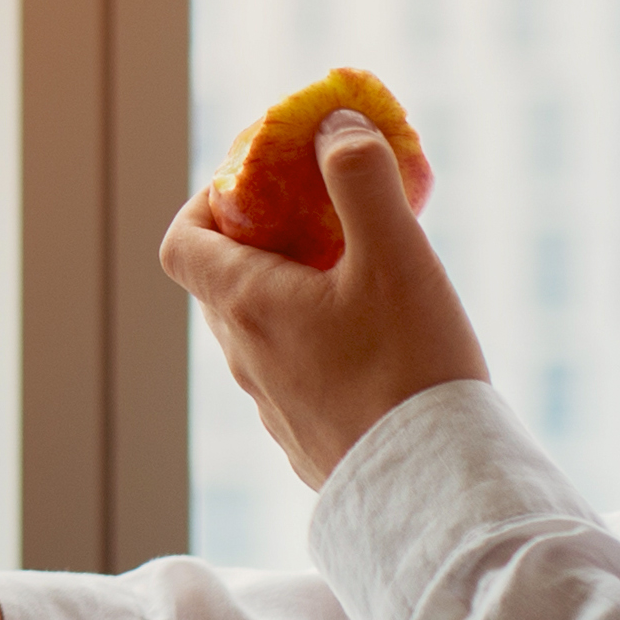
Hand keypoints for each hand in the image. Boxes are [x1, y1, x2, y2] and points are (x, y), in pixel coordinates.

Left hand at [164, 108, 492, 488]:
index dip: (204, 205)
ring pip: (259, 332)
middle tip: (320, 220)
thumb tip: (334, 125)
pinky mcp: (308, 443)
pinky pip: (294, 376)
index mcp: (245, 307)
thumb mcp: (395, 255)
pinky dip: (315, 342)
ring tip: (358, 276)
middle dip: (258, 242)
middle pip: (221, 284)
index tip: (255, 188)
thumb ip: (361, 179)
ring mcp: (273, 409)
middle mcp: (244, 360)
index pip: (181, 243)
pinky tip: (378, 342)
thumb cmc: (412, 368)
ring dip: (290, 294)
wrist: (438, 493)